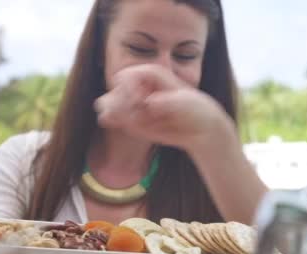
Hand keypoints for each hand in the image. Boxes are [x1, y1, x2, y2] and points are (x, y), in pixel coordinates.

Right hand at [95, 64, 233, 153]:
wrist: (198, 127)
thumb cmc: (195, 109)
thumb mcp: (186, 102)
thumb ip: (168, 101)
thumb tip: (150, 103)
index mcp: (149, 74)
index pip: (126, 76)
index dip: (129, 89)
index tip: (142, 102)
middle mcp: (138, 86)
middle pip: (114, 89)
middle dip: (121, 103)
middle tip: (138, 113)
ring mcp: (131, 102)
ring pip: (107, 103)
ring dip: (116, 113)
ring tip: (134, 121)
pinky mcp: (129, 118)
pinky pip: (110, 118)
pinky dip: (113, 121)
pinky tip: (129, 125)